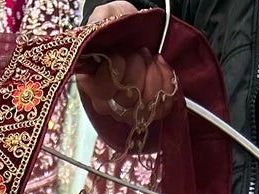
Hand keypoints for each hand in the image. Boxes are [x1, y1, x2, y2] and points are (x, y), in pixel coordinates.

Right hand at [77, 1, 177, 130]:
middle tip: (140, 51)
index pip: (102, 91)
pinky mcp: (149, 111)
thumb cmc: (119, 27)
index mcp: (91, 82)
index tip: (120, 55)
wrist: (138, 32)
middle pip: (126, 99)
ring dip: (154, 75)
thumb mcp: (105, 17)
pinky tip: (162, 68)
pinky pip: (162, 107)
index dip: (115, 73)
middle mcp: (108, 102)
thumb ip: (98, 25)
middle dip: (138, 69)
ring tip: (152, 58)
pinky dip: (167, 84)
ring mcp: (129, 110)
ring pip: (146, 105)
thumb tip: (99, 30)